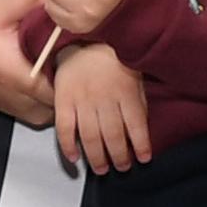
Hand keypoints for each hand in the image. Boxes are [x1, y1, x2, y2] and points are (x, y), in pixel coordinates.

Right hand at [53, 43, 153, 174]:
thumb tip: (141, 130)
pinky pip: (64, 128)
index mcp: (125, 91)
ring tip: (102, 169)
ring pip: (90, 137)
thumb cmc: (111, 58)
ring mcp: (82, 100)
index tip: (143, 158)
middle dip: (119, 157)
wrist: (83, 37)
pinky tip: (74, 158)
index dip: (141, 145)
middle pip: (113, 136)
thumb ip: (138, 102)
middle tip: (122, 168)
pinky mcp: (63, 100)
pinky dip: (68, 146)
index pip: (136, 126)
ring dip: (97, 158)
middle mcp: (104, 98)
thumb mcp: (134, 75)